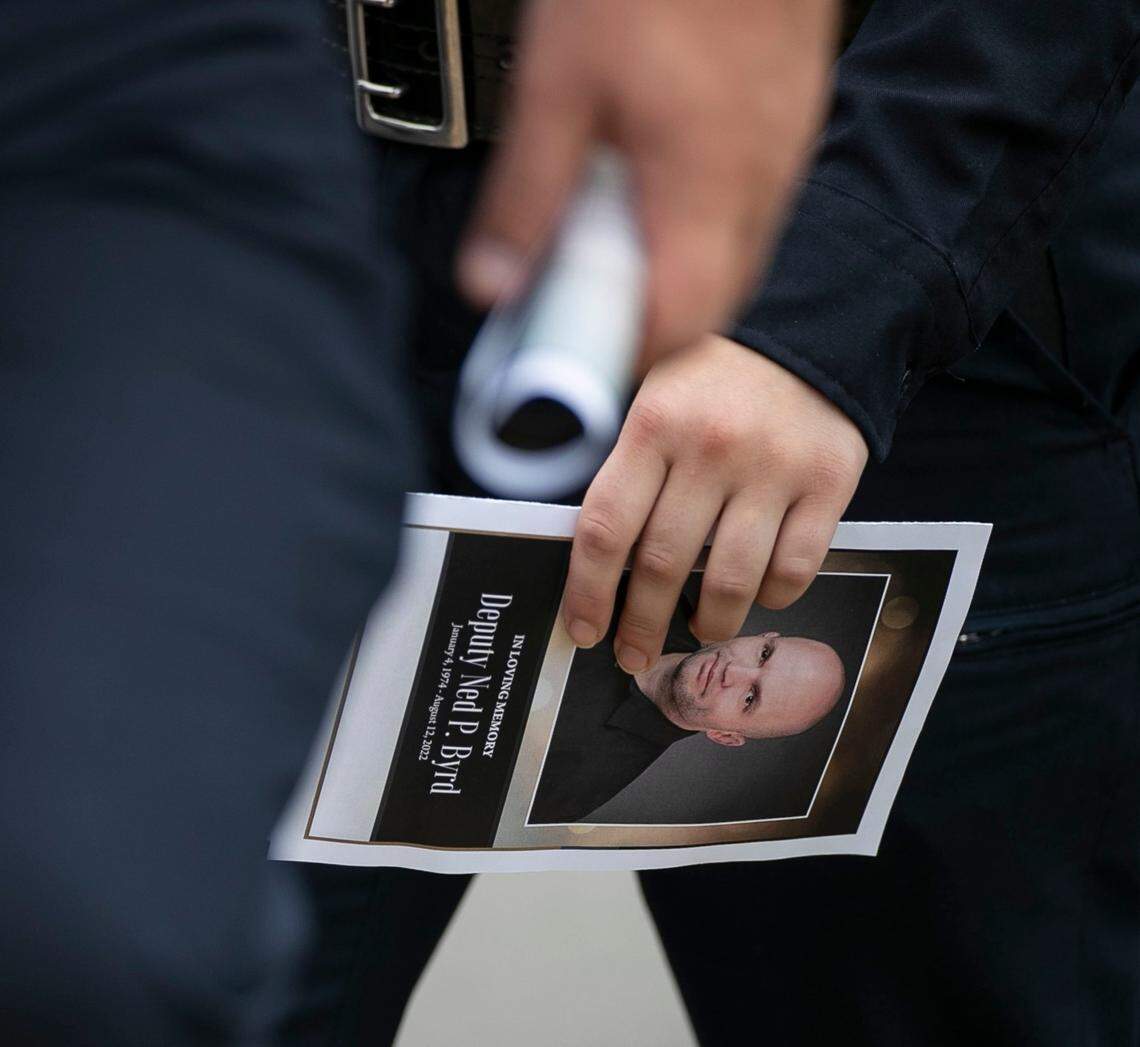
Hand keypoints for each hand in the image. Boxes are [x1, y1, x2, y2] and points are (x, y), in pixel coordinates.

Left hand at [456, 0, 836, 367]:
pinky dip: (689, 225)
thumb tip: (494, 282)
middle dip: (637, 322)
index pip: (672, 328)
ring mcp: (780, 159)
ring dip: (664, 272)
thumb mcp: (555, 84)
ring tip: (605, 235)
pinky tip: (648, 186)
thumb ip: (525, 196)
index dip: (618, 360)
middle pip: (703, 306)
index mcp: (703, 190)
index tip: (569, 364)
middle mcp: (757, 188)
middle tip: (576, 300)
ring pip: (726, 261)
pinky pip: (741, 211)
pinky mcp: (782, 129)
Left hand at [561, 335, 867, 670]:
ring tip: (699, 630)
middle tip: (635, 653)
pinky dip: (772, 596)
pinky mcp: (828, 482)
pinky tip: (758, 594)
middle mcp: (712, 448)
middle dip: (641, 625)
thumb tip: (598, 562)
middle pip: (662, 564)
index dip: (588, 592)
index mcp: (654, 425)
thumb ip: (628, 470)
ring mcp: (773, 468)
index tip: (585, 629)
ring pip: (730, 579)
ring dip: (708, 622)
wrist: (805, 336)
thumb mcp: (653, 402)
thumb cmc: (713, 381)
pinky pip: (795, 568)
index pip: (606, 528)